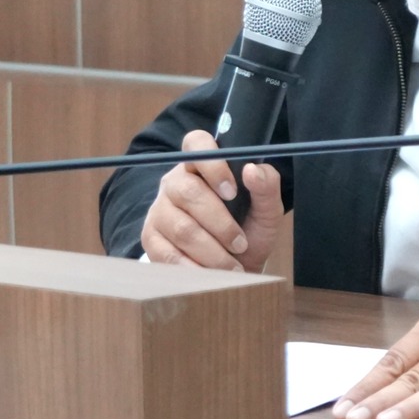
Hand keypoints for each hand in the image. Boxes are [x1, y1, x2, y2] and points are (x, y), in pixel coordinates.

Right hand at [140, 130, 282, 271]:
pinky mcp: (151, 238)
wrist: (232, 269)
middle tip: (241, 243)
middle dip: (221, 223)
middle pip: (188, 192)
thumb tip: (252, 170)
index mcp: (202, 165)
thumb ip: (267, 186)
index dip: (213, 165)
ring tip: (232, 266)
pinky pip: (167, 254)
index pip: (196, 143)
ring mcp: (159, 210)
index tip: (233, 191)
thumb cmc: (248, 230)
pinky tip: (210, 275)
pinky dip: (194, 268)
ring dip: (212, 252)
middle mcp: (175, 182)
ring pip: (181, 228)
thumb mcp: (266, 210)